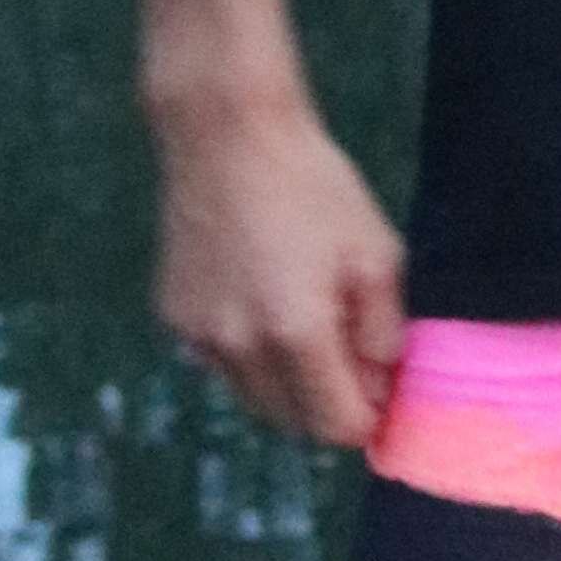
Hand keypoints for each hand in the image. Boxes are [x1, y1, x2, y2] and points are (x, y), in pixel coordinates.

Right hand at [150, 86, 408, 444]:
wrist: (229, 133)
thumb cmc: (313, 186)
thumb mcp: (376, 254)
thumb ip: (385, 334)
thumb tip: (384, 388)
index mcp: (295, 333)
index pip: (336, 426)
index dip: (368, 420)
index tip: (382, 396)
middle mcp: (239, 347)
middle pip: (292, 422)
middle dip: (327, 406)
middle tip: (351, 359)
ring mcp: (199, 335)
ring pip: (253, 397)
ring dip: (286, 385)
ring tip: (305, 321)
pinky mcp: (175, 318)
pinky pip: (221, 363)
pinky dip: (248, 353)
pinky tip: (262, 297)